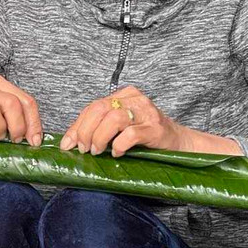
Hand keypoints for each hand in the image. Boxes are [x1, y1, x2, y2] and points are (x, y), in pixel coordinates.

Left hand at [59, 86, 240, 156]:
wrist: (179, 143)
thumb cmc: (146, 137)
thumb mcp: (120, 128)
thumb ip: (98, 128)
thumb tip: (69, 142)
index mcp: (124, 95)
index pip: (93, 106)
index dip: (77, 126)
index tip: (68, 144)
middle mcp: (135, 100)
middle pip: (99, 110)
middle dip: (86, 132)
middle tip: (84, 149)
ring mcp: (147, 113)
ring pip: (113, 119)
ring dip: (99, 138)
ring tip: (98, 151)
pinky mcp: (156, 129)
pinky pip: (131, 134)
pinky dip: (119, 145)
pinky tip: (117, 152)